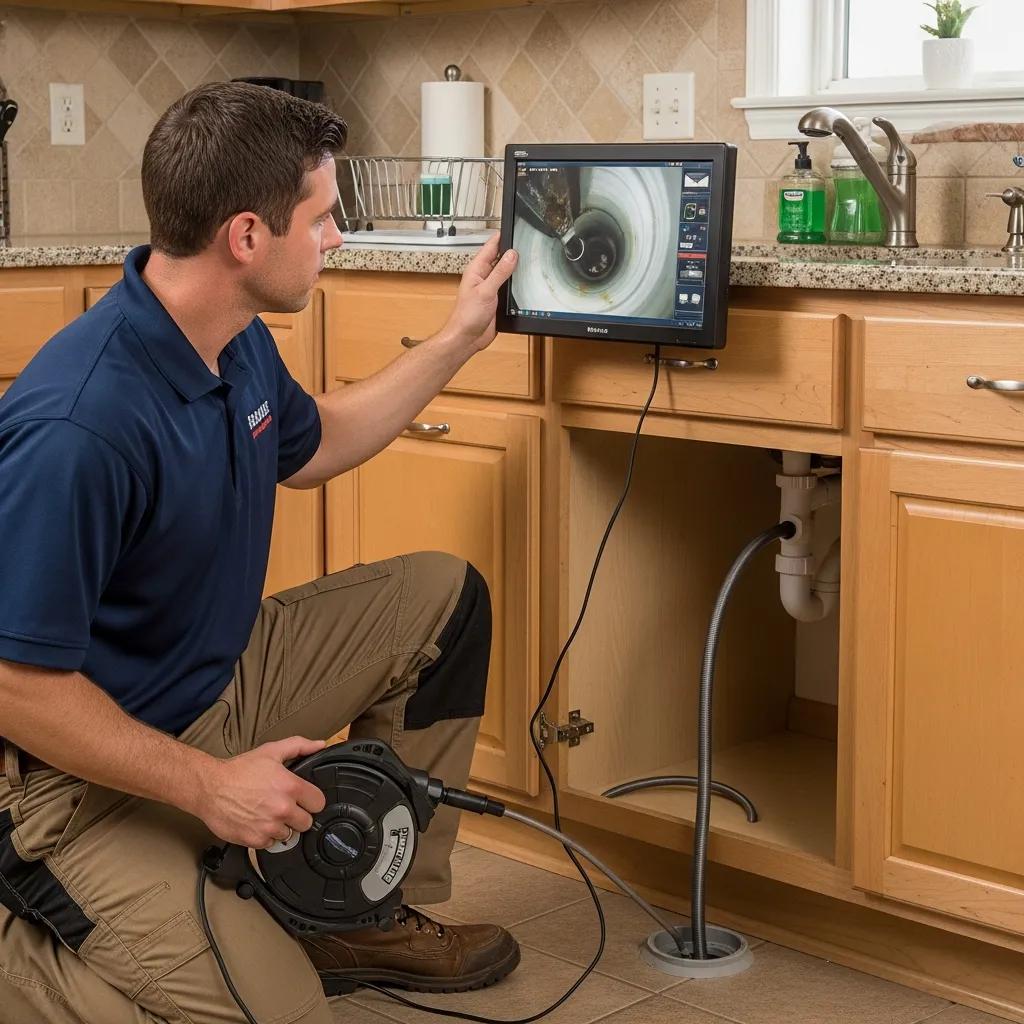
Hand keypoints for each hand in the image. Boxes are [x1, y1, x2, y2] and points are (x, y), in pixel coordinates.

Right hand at [194, 736, 326, 848]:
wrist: (210, 788)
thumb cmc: (239, 770)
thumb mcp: (271, 751)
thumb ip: (299, 746)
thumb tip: (320, 744)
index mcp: (291, 787)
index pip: (319, 803)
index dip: (311, 800)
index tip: (304, 799)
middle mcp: (282, 809)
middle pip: (306, 822)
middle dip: (298, 815)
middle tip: (284, 806)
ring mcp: (269, 827)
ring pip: (289, 835)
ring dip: (281, 827)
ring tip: (268, 813)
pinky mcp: (255, 840)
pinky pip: (270, 844)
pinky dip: (265, 836)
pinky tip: (257, 822)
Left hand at [444, 233, 517, 352]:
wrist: (466, 338)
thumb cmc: (467, 316)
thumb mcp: (486, 291)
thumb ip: (500, 272)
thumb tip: (511, 255)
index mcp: (477, 270)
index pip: (491, 246)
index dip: (502, 236)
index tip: (514, 226)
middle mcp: (483, 277)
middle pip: (501, 258)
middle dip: (512, 251)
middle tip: (527, 242)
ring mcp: (490, 288)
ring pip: (506, 273)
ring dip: (515, 268)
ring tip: (529, 259)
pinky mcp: (496, 300)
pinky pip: (508, 287)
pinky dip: (516, 283)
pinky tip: (524, 282)